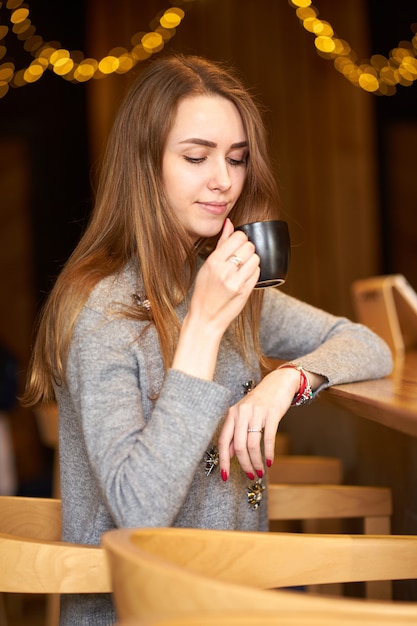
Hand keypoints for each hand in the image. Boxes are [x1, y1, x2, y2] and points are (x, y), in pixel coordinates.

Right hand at [172, 219, 259, 380]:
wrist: (205, 318)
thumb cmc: (204, 292)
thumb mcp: (207, 266)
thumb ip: (220, 244)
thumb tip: (229, 224)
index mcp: (214, 261)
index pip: (238, 237)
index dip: (240, 239)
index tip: (235, 246)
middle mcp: (225, 271)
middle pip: (249, 246)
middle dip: (246, 249)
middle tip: (239, 258)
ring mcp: (236, 282)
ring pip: (256, 258)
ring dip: (251, 261)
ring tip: (241, 268)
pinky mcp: (245, 291)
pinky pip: (257, 272)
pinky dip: (253, 272)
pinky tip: (244, 277)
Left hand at [217, 367, 300, 479]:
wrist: (279, 382)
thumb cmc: (260, 401)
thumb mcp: (243, 414)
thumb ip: (235, 432)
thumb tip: (228, 454)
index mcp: (232, 414)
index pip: (223, 441)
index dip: (223, 461)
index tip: (225, 476)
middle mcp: (241, 413)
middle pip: (238, 446)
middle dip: (244, 465)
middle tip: (251, 475)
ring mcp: (256, 413)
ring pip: (252, 444)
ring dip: (256, 462)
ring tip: (260, 471)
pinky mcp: (271, 413)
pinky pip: (268, 438)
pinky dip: (268, 452)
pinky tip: (270, 461)